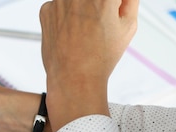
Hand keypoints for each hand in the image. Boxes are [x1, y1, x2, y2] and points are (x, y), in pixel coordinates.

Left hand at [39, 0, 138, 128]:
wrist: (74, 79)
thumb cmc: (101, 58)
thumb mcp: (128, 25)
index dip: (113, 4)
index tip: (113, 10)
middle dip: (97, 4)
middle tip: (99, 21)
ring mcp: (60, 0)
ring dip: (81, 7)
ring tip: (84, 29)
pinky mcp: (46, 10)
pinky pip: (59, 6)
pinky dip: (65, 16)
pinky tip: (71, 33)